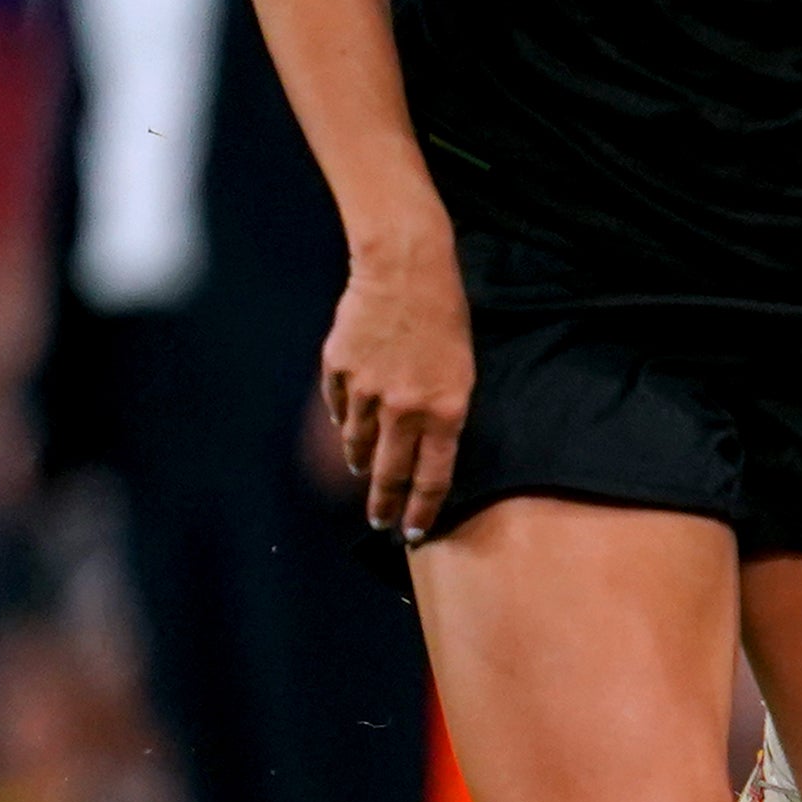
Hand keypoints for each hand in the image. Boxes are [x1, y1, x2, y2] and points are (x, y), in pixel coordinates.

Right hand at [319, 229, 471, 539]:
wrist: (405, 269)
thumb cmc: (445, 316)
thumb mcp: (462, 370)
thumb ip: (443, 414)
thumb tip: (423, 451)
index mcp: (445, 412)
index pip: (432, 478)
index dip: (421, 510)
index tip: (413, 531)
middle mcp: (404, 410)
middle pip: (390, 474)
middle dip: (385, 504)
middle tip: (379, 520)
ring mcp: (367, 392)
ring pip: (358, 444)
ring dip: (362, 461)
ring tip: (363, 472)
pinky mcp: (339, 371)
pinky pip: (339, 408)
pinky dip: (344, 420)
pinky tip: (347, 427)